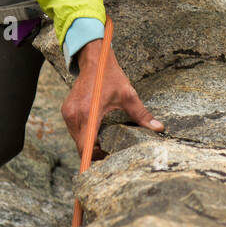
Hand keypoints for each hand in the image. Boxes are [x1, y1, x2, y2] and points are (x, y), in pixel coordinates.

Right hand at [61, 38, 163, 154]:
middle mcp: (74, 115)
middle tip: (111, 157)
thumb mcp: (128, 95)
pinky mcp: (66, 111)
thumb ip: (142, 115)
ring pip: (77, 140)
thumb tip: (159, 128)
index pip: (86, 147)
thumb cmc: (110, 76)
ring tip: (105, 147)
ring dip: (89, 145)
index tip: (105, 166)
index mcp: (88, 113)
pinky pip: (75, 131)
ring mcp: (68, 113)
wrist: (94, 60)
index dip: (94, 160)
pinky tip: (97, 134)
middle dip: (95, 154)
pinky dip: (84, 135)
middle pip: (81, 147)